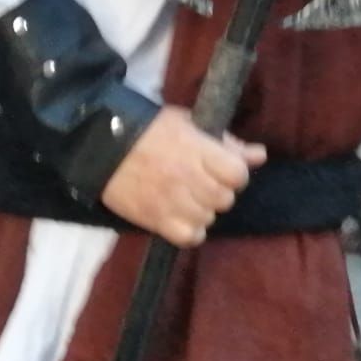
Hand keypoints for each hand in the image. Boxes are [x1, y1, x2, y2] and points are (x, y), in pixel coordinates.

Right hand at [100, 106, 266, 247]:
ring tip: (190, 197)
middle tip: (203, 181)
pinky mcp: (155, 220)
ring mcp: (171, 201)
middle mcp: (188, 178)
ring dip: (204, 209)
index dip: (234, 172)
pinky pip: (189, 237)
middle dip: (219, 190)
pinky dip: (191, 230)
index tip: (222, 167)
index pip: (238, 174)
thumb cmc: (150, 128)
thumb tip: (260, 155)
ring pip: (209, 218)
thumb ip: (226, 141)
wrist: (101, 144)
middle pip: (225, 198)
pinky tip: (183, 216)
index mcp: (197, 149)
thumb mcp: (189, 123)